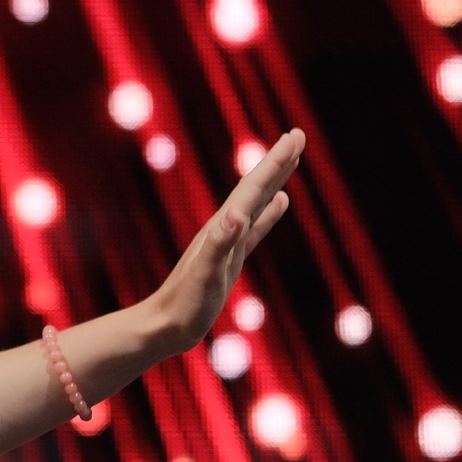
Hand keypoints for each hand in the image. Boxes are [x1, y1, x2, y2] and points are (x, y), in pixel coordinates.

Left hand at [144, 128, 303, 354]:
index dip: (275, 162)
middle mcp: (224, 229)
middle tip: (298, 135)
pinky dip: (269, 213)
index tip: (295, 136)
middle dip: (278, 162)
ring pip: (257, 203)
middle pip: (256, 188)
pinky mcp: (231, 258)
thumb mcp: (204, 276)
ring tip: (291, 160)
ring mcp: (228, 242)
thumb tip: (236, 214)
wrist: (163, 326)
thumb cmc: (184, 305)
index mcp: (222, 228)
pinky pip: (256, 228)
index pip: (253, 188)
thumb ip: (219, 245)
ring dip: (275, 180)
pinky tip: (280, 203)